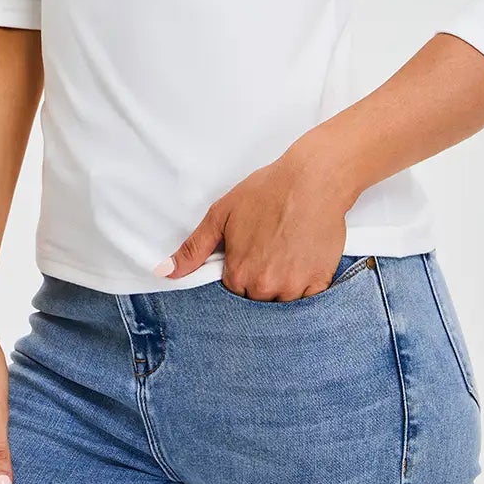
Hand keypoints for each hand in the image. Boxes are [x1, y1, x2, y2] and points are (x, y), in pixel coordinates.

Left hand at [155, 141, 353, 300]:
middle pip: (257, 301)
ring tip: (287, 255)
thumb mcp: (221, 215)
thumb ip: (194, 249)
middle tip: (269, 251)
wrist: (313, 180)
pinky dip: (305, 289)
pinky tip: (303, 263)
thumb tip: (164, 272)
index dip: (239, 274)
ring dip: (283, 287)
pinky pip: (308, 302)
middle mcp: (265, 287)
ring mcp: (294, 287)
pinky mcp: (319, 283)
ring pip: (282, 303)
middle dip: (260, 282)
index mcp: (238, 274)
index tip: (249, 256)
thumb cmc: (268, 191)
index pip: (231, 294)